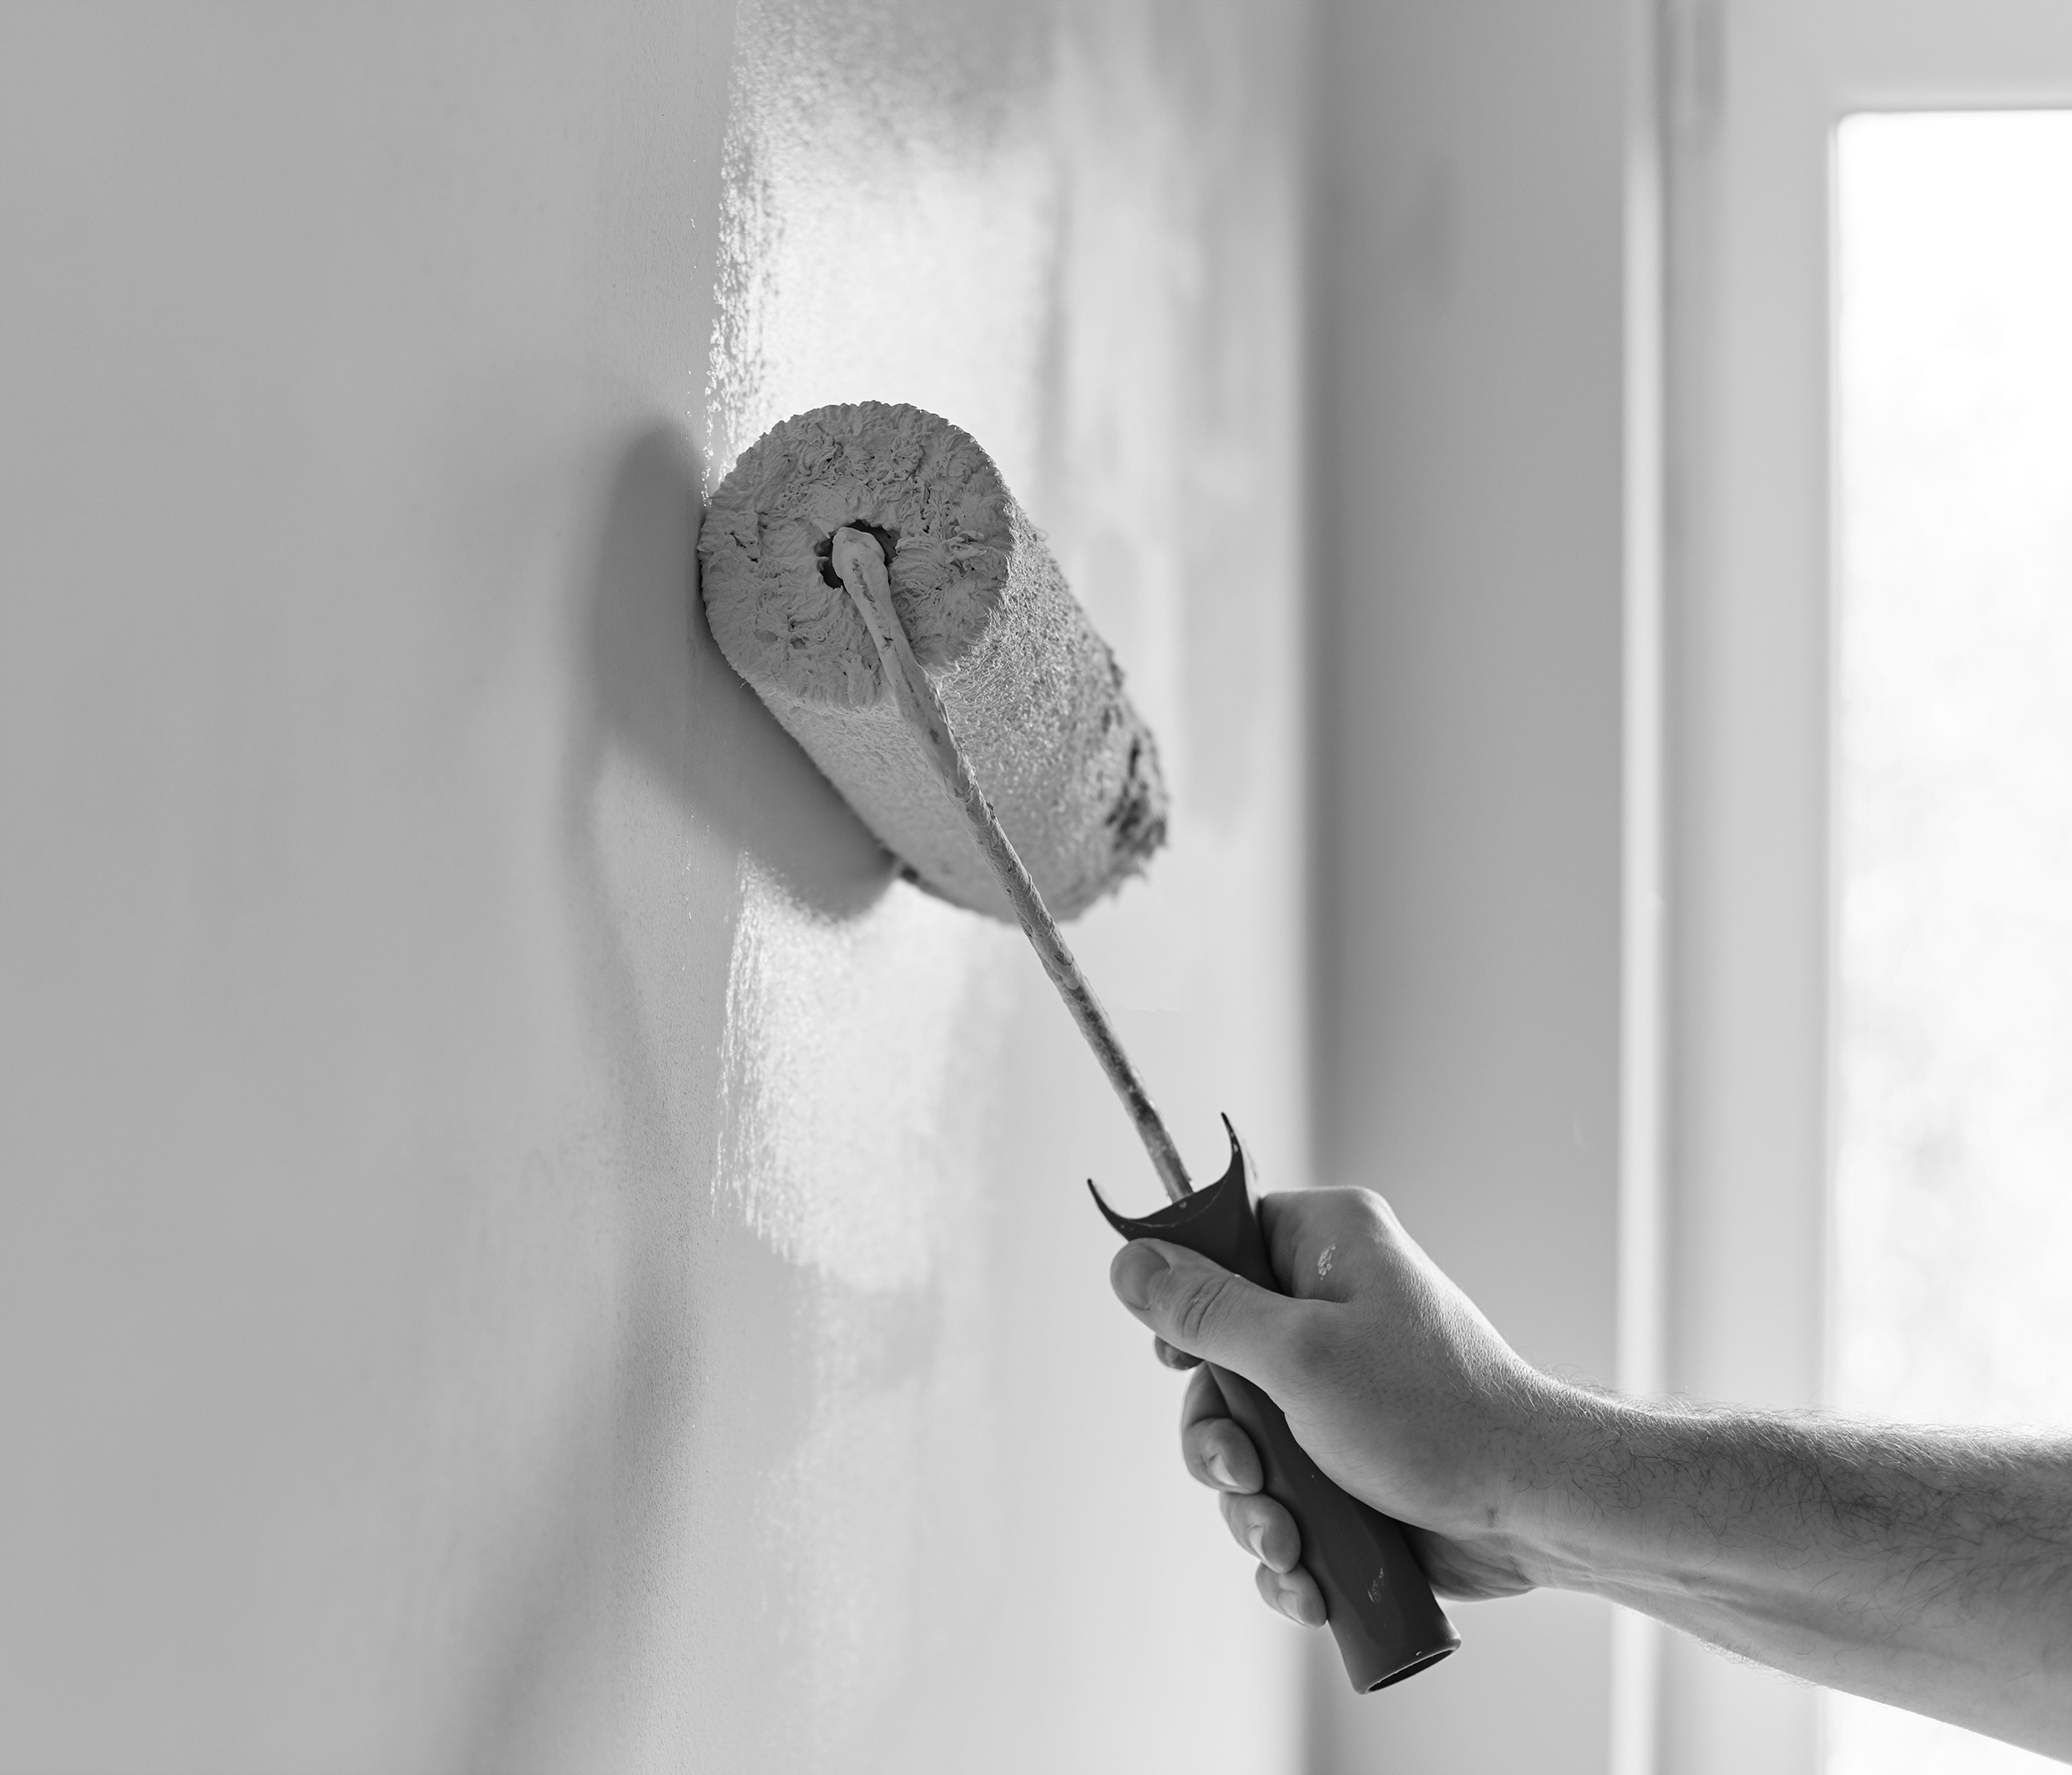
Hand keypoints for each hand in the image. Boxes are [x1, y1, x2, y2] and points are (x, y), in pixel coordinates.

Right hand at [1109, 1187, 1574, 1612]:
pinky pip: (1281, 1495)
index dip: (1186, 1302)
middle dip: (1221, 1444)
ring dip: (1252, 1507)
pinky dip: (1284, 1543)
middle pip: (1216, 1364)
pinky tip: (1306, 1579)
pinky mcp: (1347, 1462)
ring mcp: (1337, 1391)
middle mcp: (1329, 1309)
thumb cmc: (1433, 1413)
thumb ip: (1206, 1311)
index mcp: (1327, 1246)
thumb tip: (1128, 1261)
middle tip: (1246, 1474)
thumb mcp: (1299, 1356)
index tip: (1180, 1361)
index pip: (1222, 1240)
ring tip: (1290, 1542)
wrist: (1532, 1510)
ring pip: (1242, 1444)